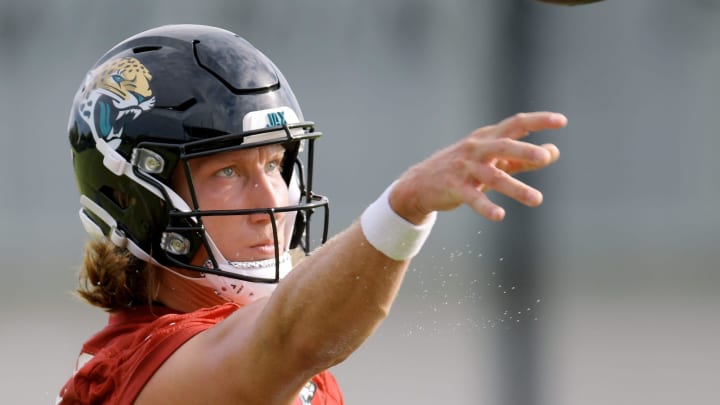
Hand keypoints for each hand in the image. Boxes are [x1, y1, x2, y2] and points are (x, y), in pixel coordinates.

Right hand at [390, 112, 566, 222]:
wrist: (420, 184)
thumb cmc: (464, 169)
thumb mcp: (492, 160)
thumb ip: (522, 158)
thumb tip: (554, 152)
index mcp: (488, 138)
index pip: (516, 124)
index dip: (539, 121)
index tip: (562, 121)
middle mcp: (477, 149)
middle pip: (503, 146)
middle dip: (524, 151)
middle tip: (544, 157)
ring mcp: (465, 168)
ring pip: (493, 176)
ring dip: (516, 188)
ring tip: (537, 200)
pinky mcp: (454, 188)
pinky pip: (473, 198)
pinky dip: (486, 207)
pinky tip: (500, 216)